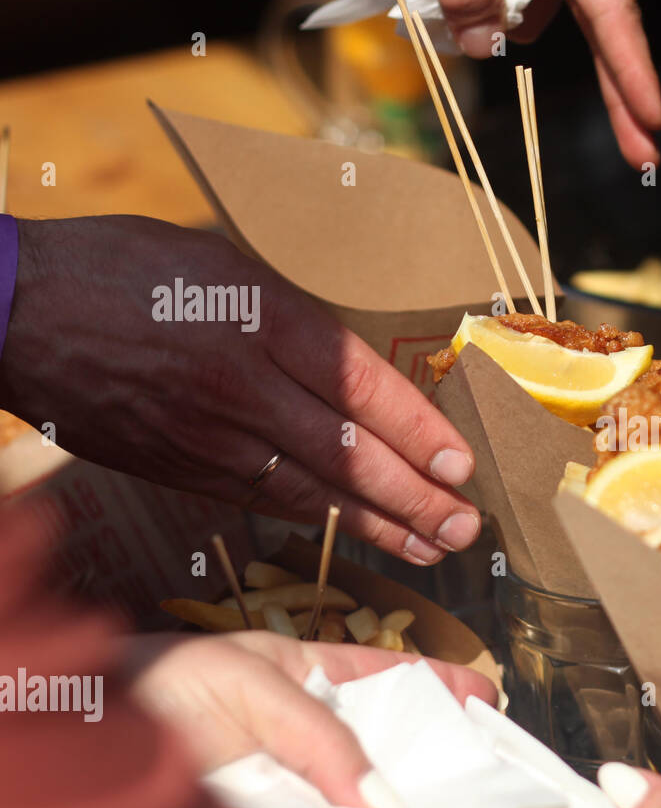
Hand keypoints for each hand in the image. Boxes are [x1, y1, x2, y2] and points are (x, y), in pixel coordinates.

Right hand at [0, 215, 480, 565]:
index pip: (362, 386)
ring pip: (310, 490)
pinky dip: (316, 520)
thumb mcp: (221, 259)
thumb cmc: (122, 266)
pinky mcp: (179, 465)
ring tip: (433, 548)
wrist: (11, 308)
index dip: (418, 432)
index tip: (462, 465)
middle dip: (415, 498)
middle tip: (468, 528)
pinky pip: (262, 498)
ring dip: (377, 525)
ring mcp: (207, 433)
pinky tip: (357, 535)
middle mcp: (242, 383)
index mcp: (261, 317)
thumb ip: (292, 310)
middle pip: (348, 453)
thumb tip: (359, 359)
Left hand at [131, 630, 497, 807]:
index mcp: (313, 676)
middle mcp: (313, 734)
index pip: (393, 679)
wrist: (94, 735)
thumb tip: (384, 795)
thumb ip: (322, 731)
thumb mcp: (254, 683)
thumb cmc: (163, 686)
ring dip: (402, 807)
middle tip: (482, 772)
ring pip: (365, 798)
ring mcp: (299, 782)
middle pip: (391, 745)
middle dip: (435, 756)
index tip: (487, 701)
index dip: (442, 687)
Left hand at [440, 0, 660, 166]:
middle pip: (605, 41)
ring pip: (534, 18)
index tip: (656, 121)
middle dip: (620, 100)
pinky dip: (492, 9)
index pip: (615, 21)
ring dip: (502, 22)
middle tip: (645, 161)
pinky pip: (514, 5)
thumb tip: (476, 45)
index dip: (633, 73)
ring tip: (451, 0)